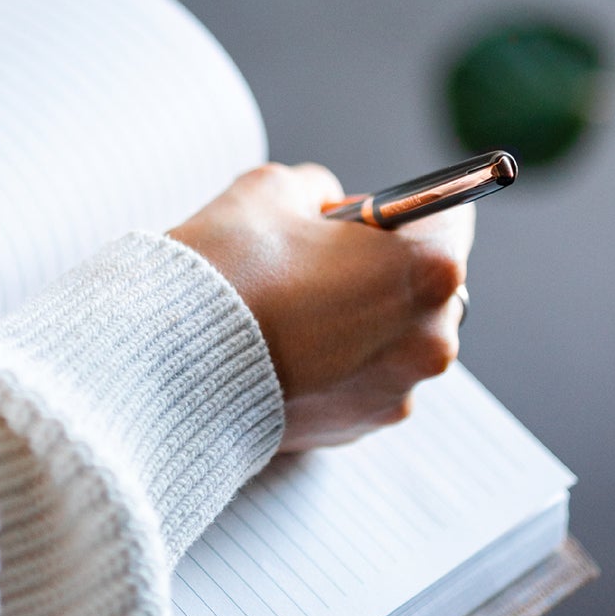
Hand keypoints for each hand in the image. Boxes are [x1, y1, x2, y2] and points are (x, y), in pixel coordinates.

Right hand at [169, 162, 472, 451]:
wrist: (166, 363)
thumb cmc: (226, 272)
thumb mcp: (273, 190)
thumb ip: (320, 191)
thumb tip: (327, 210)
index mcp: (428, 271)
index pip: (448, 216)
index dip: (399, 208)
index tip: (365, 215)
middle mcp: (431, 338)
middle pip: (425, 284)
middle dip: (382, 268)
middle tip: (316, 261)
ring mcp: (398, 390)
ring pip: (395, 336)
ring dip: (361, 319)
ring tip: (291, 310)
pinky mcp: (361, 426)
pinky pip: (364, 378)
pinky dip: (338, 362)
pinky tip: (284, 348)